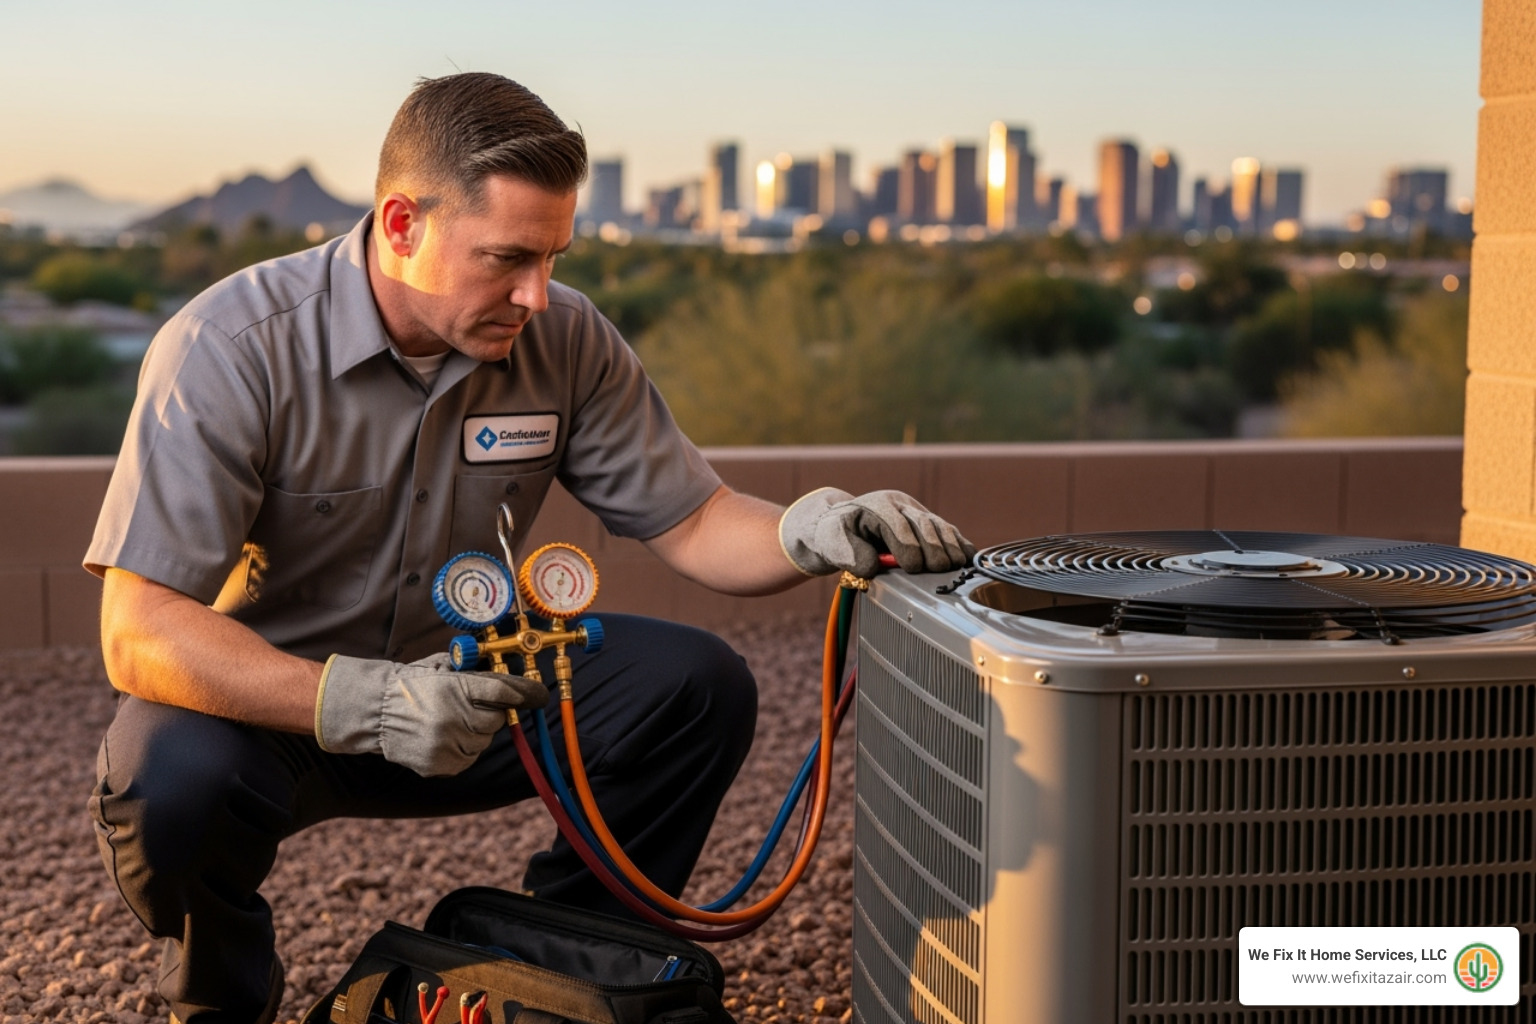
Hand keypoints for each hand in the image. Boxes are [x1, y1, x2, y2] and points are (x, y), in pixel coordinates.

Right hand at [315, 653, 548, 776]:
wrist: (375, 711)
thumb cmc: (412, 685)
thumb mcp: (441, 667)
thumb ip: (473, 671)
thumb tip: (508, 672)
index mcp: (454, 689)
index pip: (502, 692)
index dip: (525, 693)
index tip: (539, 695)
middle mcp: (452, 718)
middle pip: (496, 719)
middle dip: (491, 712)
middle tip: (473, 706)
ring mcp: (446, 745)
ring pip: (484, 740)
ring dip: (477, 732)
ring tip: (453, 721)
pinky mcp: (440, 765)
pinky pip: (468, 758)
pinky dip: (464, 749)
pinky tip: (446, 737)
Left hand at [778, 488, 974, 577]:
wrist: (842, 527)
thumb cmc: (837, 535)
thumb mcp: (831, 543)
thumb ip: (848, 554)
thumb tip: (872, 567)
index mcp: (877, 506)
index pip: (898, 525)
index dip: (908, 547)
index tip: (913, 568)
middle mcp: (900, 504)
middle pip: (924, 525)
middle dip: (933, 548)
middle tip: (938, 570)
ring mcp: (916, 512)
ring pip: (940, 526)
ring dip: (950, 547)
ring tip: (956, 566)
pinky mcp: (927, 523)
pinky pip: (948, 531)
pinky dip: (959, 543)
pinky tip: (968, 557)